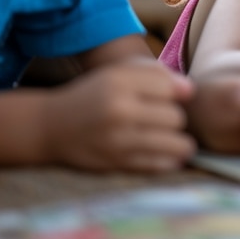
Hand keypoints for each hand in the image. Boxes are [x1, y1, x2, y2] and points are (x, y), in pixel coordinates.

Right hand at [42, 57, 196, 172]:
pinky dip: (168, 160)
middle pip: (175, 117)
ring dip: (180, 142)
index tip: (168, 98)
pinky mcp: (115, 164)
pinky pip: (159, 164)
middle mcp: (119, 111)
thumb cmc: (93, 96)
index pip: (171, 89)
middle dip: (175, 118)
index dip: (176, 93)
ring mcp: (117, 141)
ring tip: (174, 139)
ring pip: (175, 143)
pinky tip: (165, 154)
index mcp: (120, 84)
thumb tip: (189, 91)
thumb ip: (155, 75)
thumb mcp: (118, 74)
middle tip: (164, 120)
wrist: (50, 127)